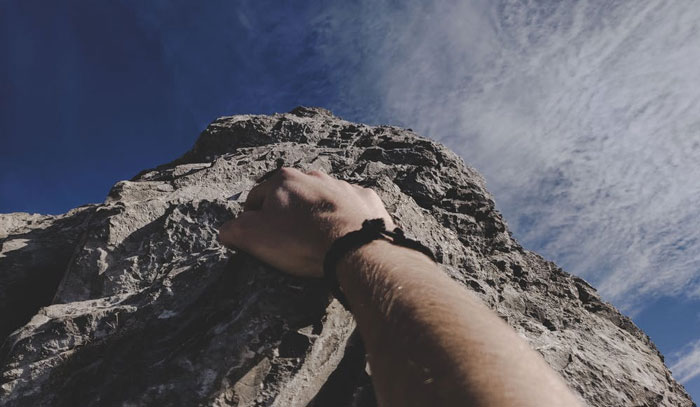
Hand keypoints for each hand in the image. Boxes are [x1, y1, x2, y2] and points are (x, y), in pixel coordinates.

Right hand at [218, 167, 395, 277]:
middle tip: (289, 240)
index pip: (256, 197)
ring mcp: (343, 186)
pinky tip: (344, 237)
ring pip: (322, 199)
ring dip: (317, 214)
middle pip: (292, 196)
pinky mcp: (365, 199)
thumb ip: (233, 230)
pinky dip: (345, 219)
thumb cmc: (300, 240)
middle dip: (288, 214)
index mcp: (283, 180)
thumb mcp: (253, 237)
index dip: (252, 218)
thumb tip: (227, 231)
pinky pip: (351, 207)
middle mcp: (314, 176)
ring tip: (318, 239)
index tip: (255, 236)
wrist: (353, 247)